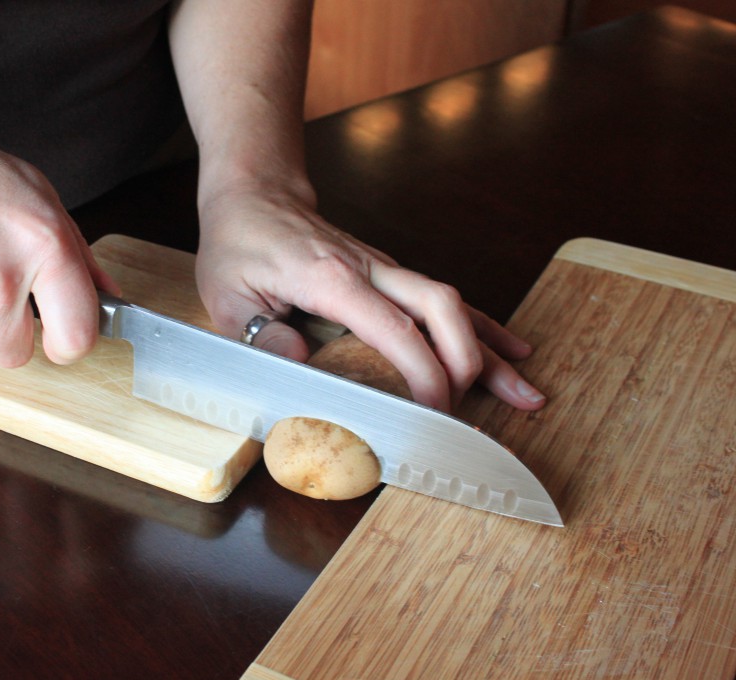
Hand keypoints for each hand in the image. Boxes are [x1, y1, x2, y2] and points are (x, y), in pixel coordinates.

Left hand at [194, 184, 545, 412]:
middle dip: (467, 361)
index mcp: (331, 278)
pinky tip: (511, 350)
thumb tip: (300, 365)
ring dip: (489, 350)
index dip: (421, 371)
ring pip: (453, 305)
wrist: (255, 194)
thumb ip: (262, 334)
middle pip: (441, 307)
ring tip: (525, 392)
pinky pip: (444, 301)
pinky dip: (481, 328)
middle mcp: (371, 269)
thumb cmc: (239, 244)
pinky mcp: (392, 276)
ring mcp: (386, 269)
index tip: (433, 411)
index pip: (393, 328)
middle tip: (470, 412)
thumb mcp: (228, 295)